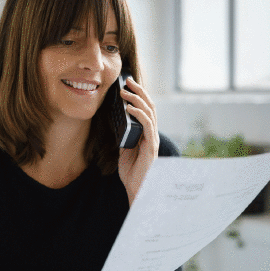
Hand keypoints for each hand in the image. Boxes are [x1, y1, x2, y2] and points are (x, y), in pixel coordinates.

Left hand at [117, 77, 158, 206]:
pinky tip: (129, 109)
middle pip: (149, 107)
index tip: (128, 84)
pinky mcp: (151, 148)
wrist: (137, 190)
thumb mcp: (124, 150)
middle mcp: (152, 134)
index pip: (145, 109)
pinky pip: (147, 127)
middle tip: (127, 80)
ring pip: (149, 113)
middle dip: (139, 92)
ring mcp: (153, 140)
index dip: (139, 95)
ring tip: (125, 92)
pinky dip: (139, 115)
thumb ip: (124, 137)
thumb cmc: (131, 172)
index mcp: (146, 134)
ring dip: (137, 100)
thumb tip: (116, 123)